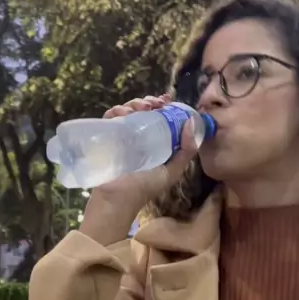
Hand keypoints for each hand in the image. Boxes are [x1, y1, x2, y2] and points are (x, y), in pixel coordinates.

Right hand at [80, 94, 197, 244]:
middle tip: (153, 104)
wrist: (117, 199)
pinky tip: (122, 113)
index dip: (164, 107)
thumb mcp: (171, 172)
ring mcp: (122, 135)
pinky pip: (110, 117)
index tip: (166, 101)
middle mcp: (139, 137)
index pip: (160, 118)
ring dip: (134, 103)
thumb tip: (191, 123)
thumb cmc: (145, 187)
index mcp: (156, 142)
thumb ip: (186, 153)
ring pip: (128, 111)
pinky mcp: (107, 136)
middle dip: (149, 102)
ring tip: (139, 108)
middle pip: (144, 111)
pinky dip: (116, 110)